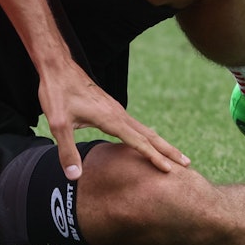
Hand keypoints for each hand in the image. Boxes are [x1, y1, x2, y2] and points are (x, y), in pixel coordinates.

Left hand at [38, 58, 189, 179]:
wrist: (57, 67)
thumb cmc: (56, 93)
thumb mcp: (57, 124)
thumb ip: (67, 150)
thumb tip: (75, 177)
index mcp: (110, 118)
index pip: (138, 142)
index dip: (153, 157)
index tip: (170, 170)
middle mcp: (118, 113)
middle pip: (149, 134)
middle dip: (168, 150)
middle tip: (188, 164)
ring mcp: (116, 109)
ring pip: (144, 129)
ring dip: (160, 143)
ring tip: (175, 155)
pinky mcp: (110, 107)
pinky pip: (135, 125)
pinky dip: (147, 136)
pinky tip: (146, 140)